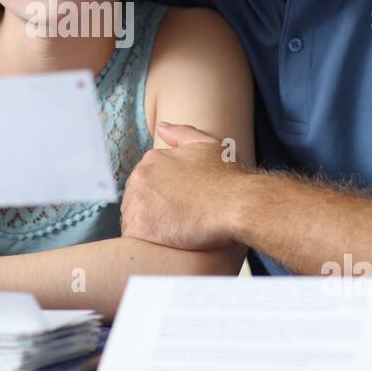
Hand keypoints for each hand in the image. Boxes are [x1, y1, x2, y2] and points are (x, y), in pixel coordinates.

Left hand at [120, 121, 244, 250]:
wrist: (238, 205)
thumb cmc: (228, 177)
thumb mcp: (208, 145)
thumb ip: (181, 134)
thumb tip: (160, 127)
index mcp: (152, 159)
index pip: (145, 183)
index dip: (162, 198)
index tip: (180, 206)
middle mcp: (139, 177)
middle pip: (136, 201)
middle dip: (153, 212)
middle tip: (180, 221)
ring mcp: (137, 202)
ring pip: (133, 220)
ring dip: (150, 228)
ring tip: (177, 233)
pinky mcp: (139, 227)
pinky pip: (134, 239)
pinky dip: (148, 243)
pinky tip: (168, 242)